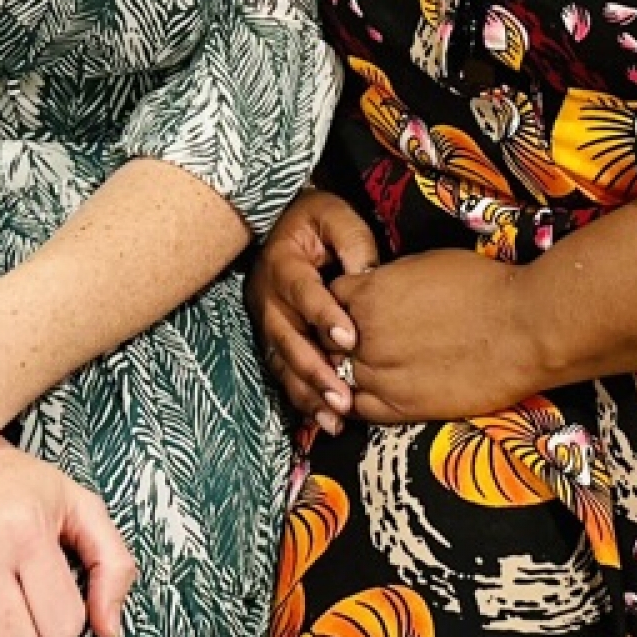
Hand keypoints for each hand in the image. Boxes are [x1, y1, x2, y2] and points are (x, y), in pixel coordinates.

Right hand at [247, 188, 379, 433]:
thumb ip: (354, 243)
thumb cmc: (318, 220)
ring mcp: (267, 322)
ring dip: (308, 394)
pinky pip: (284, 374)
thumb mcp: (336, 216)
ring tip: (336, 420)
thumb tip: (369, 279)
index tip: (350, 339)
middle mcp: (268, 298)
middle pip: (287, 339)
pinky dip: (303, 399)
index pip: (303, 293)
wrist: (284, 224)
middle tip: (343, 397)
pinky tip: (324, 421)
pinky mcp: (274, 341)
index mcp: (283, 264)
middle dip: (315, 370)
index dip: (324, 316)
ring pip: (282, 363)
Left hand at [329, 249, 549, 423]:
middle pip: (331, 341)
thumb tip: (378, 291)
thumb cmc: (484, 287)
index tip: (362, 309)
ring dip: (354, 371)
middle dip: (344, 339)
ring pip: (342, 376)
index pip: (333, 300)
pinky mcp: (402, 408)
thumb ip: (389, 282)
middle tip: (371, 339)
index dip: (347, 304)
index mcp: (368, 294)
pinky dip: (364, 401)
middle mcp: (365, 336)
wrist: (524, 328)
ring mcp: (381, 375)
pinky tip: (384, 391)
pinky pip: (362, 408)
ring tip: (383, 367)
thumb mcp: (424, 265)